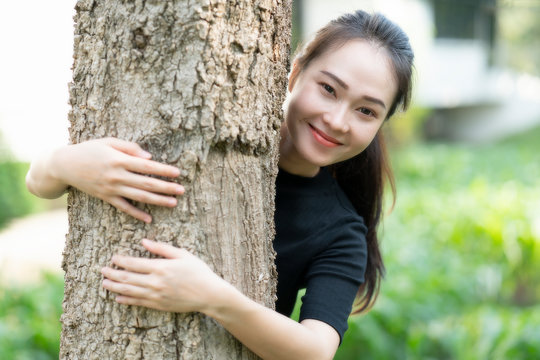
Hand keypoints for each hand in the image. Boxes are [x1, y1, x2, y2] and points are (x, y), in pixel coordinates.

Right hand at [53, 138, 183, 222]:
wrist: (64, 165)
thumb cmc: (89, 149)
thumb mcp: (109, 142)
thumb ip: (130, 148)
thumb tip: (150, 157)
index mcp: (119, 160)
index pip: (147, 167)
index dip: (164, 170)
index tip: (178, 173)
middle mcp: (117, 176)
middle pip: (147, 184)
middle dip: (166, 187)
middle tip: (182, 190)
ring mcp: (111, 189)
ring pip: (139, 197)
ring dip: (158, 201)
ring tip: (173, 203)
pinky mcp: (106, 197)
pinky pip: (124, 208)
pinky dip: (136, 214)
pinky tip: (149, 218)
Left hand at [101, 239, 226, 312]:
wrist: (209, 294)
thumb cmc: (198, 271)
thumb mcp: (183, 254)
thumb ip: (162, 248)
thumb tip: (144, 241)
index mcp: (161, 267)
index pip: (134, 263)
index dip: (120, 261)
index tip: (113, 258)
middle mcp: (155, 282)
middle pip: (127, 278)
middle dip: (112, 274)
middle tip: (102, 270)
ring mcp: (156, 295)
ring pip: (129, 291)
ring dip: (114, 287)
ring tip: (104, 284)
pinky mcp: (159, 305)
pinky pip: (138, 303)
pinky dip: (126, 300)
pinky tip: (118, 298)